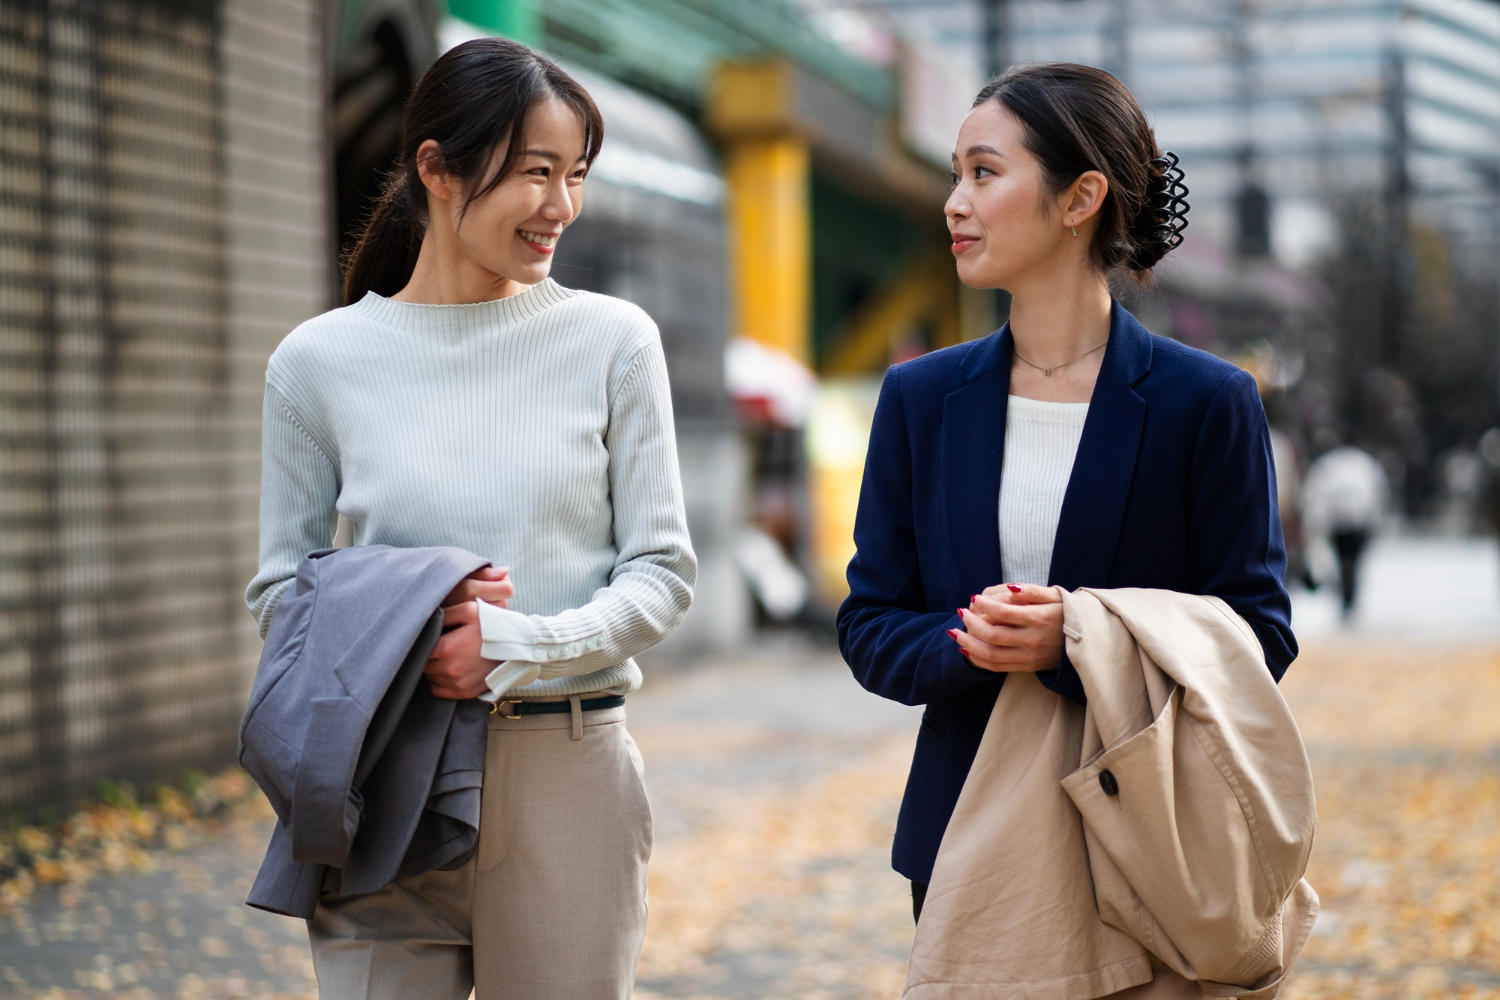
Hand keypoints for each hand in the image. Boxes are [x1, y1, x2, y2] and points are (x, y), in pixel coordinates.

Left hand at [425, 566, 514, 699]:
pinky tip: (449, 670)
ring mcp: (457, 683)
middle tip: (439, 646)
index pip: (421, 648)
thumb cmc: (494, 627)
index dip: (424, 642)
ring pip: (430, 677)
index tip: (431, 637)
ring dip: (434, 668)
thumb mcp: (471, 611)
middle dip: (429, 655)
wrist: (517, 649)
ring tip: (446, 657)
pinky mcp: (464, 693)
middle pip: (424, 664)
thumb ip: (446, 613)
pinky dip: (439, 682)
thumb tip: (427, 615)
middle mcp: (449, 669)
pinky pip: (438, 690)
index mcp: (447, 648)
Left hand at [949, 583, 1064, 672]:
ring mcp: (1029, 657)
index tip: (974, 598)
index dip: (983, 605)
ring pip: (991, 654)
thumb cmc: (1068, 612)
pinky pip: (997, 667)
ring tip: (955, 633)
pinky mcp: (1026, 667)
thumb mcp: (1056, 596)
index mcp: (1039, 619)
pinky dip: (978, 659)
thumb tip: (1010, 586)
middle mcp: (1033, 640)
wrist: (1087, 641)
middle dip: (970, 623)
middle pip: (992, 635)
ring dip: (968, 644)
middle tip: (960, 612)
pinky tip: (966, 649)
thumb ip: (1032, 590)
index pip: (1003, 612)